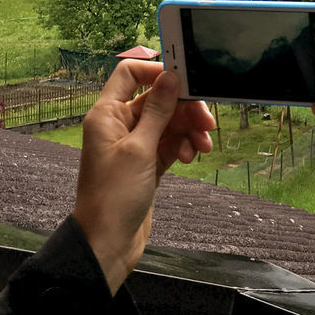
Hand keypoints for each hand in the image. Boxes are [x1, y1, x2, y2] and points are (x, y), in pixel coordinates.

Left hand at [72, 61, 214, 294]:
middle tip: (207, 122)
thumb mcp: (139, 149)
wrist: (108, 243)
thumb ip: (158, 111)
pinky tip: (192, 156)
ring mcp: (134, 144)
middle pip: (158, 99)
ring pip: (168, 122)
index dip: (156, 72)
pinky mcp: (147, 162)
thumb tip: (171, 77)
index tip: (184, 81)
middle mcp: (119, 124)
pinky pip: (170, 143)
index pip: (130, 74)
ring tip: (204, 146)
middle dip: (184, 108)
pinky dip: (183, 146)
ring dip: (188, 130)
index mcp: (107, 114)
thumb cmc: (114, 196)